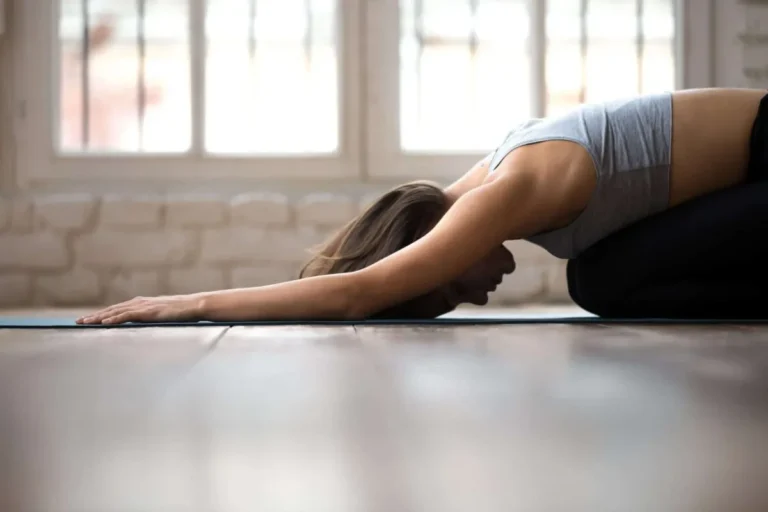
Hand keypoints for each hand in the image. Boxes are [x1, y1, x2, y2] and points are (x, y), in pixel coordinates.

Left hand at [76, 295, 204, 324]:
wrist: (194, 306)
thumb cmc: (181, 313)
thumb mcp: (161, 315)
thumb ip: (150, 319)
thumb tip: (143, 327)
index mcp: (141, 304)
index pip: (116, 310)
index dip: (101, 314)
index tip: (89, 320)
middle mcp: (138, 303)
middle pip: (111, 310)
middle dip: (94, 316)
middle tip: (78, 322)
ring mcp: (142, 306)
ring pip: (115, 312)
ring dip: (99, 318)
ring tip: (86, 323)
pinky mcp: (148, 311)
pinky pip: (127, 316)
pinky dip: (114, 319)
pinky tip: (104, 323)